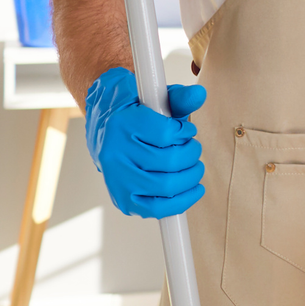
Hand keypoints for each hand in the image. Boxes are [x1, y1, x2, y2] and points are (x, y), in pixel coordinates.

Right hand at [83, 67, 208, 218]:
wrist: (105, 130)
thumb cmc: (136, 113)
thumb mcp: (154, 98)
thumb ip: (178, 97)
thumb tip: (199, 95)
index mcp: (121, 124)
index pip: (167, 133)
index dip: (185, 131)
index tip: (186, 130)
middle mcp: (115, 154)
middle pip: (171, 161)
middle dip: (192, 153)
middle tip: (192, 147)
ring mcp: (117, 179)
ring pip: (168, 185)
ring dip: (192, 175)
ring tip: (193, 165)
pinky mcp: (123, 199)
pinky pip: (157, 210)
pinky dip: (182, 201)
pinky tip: (194, 188)